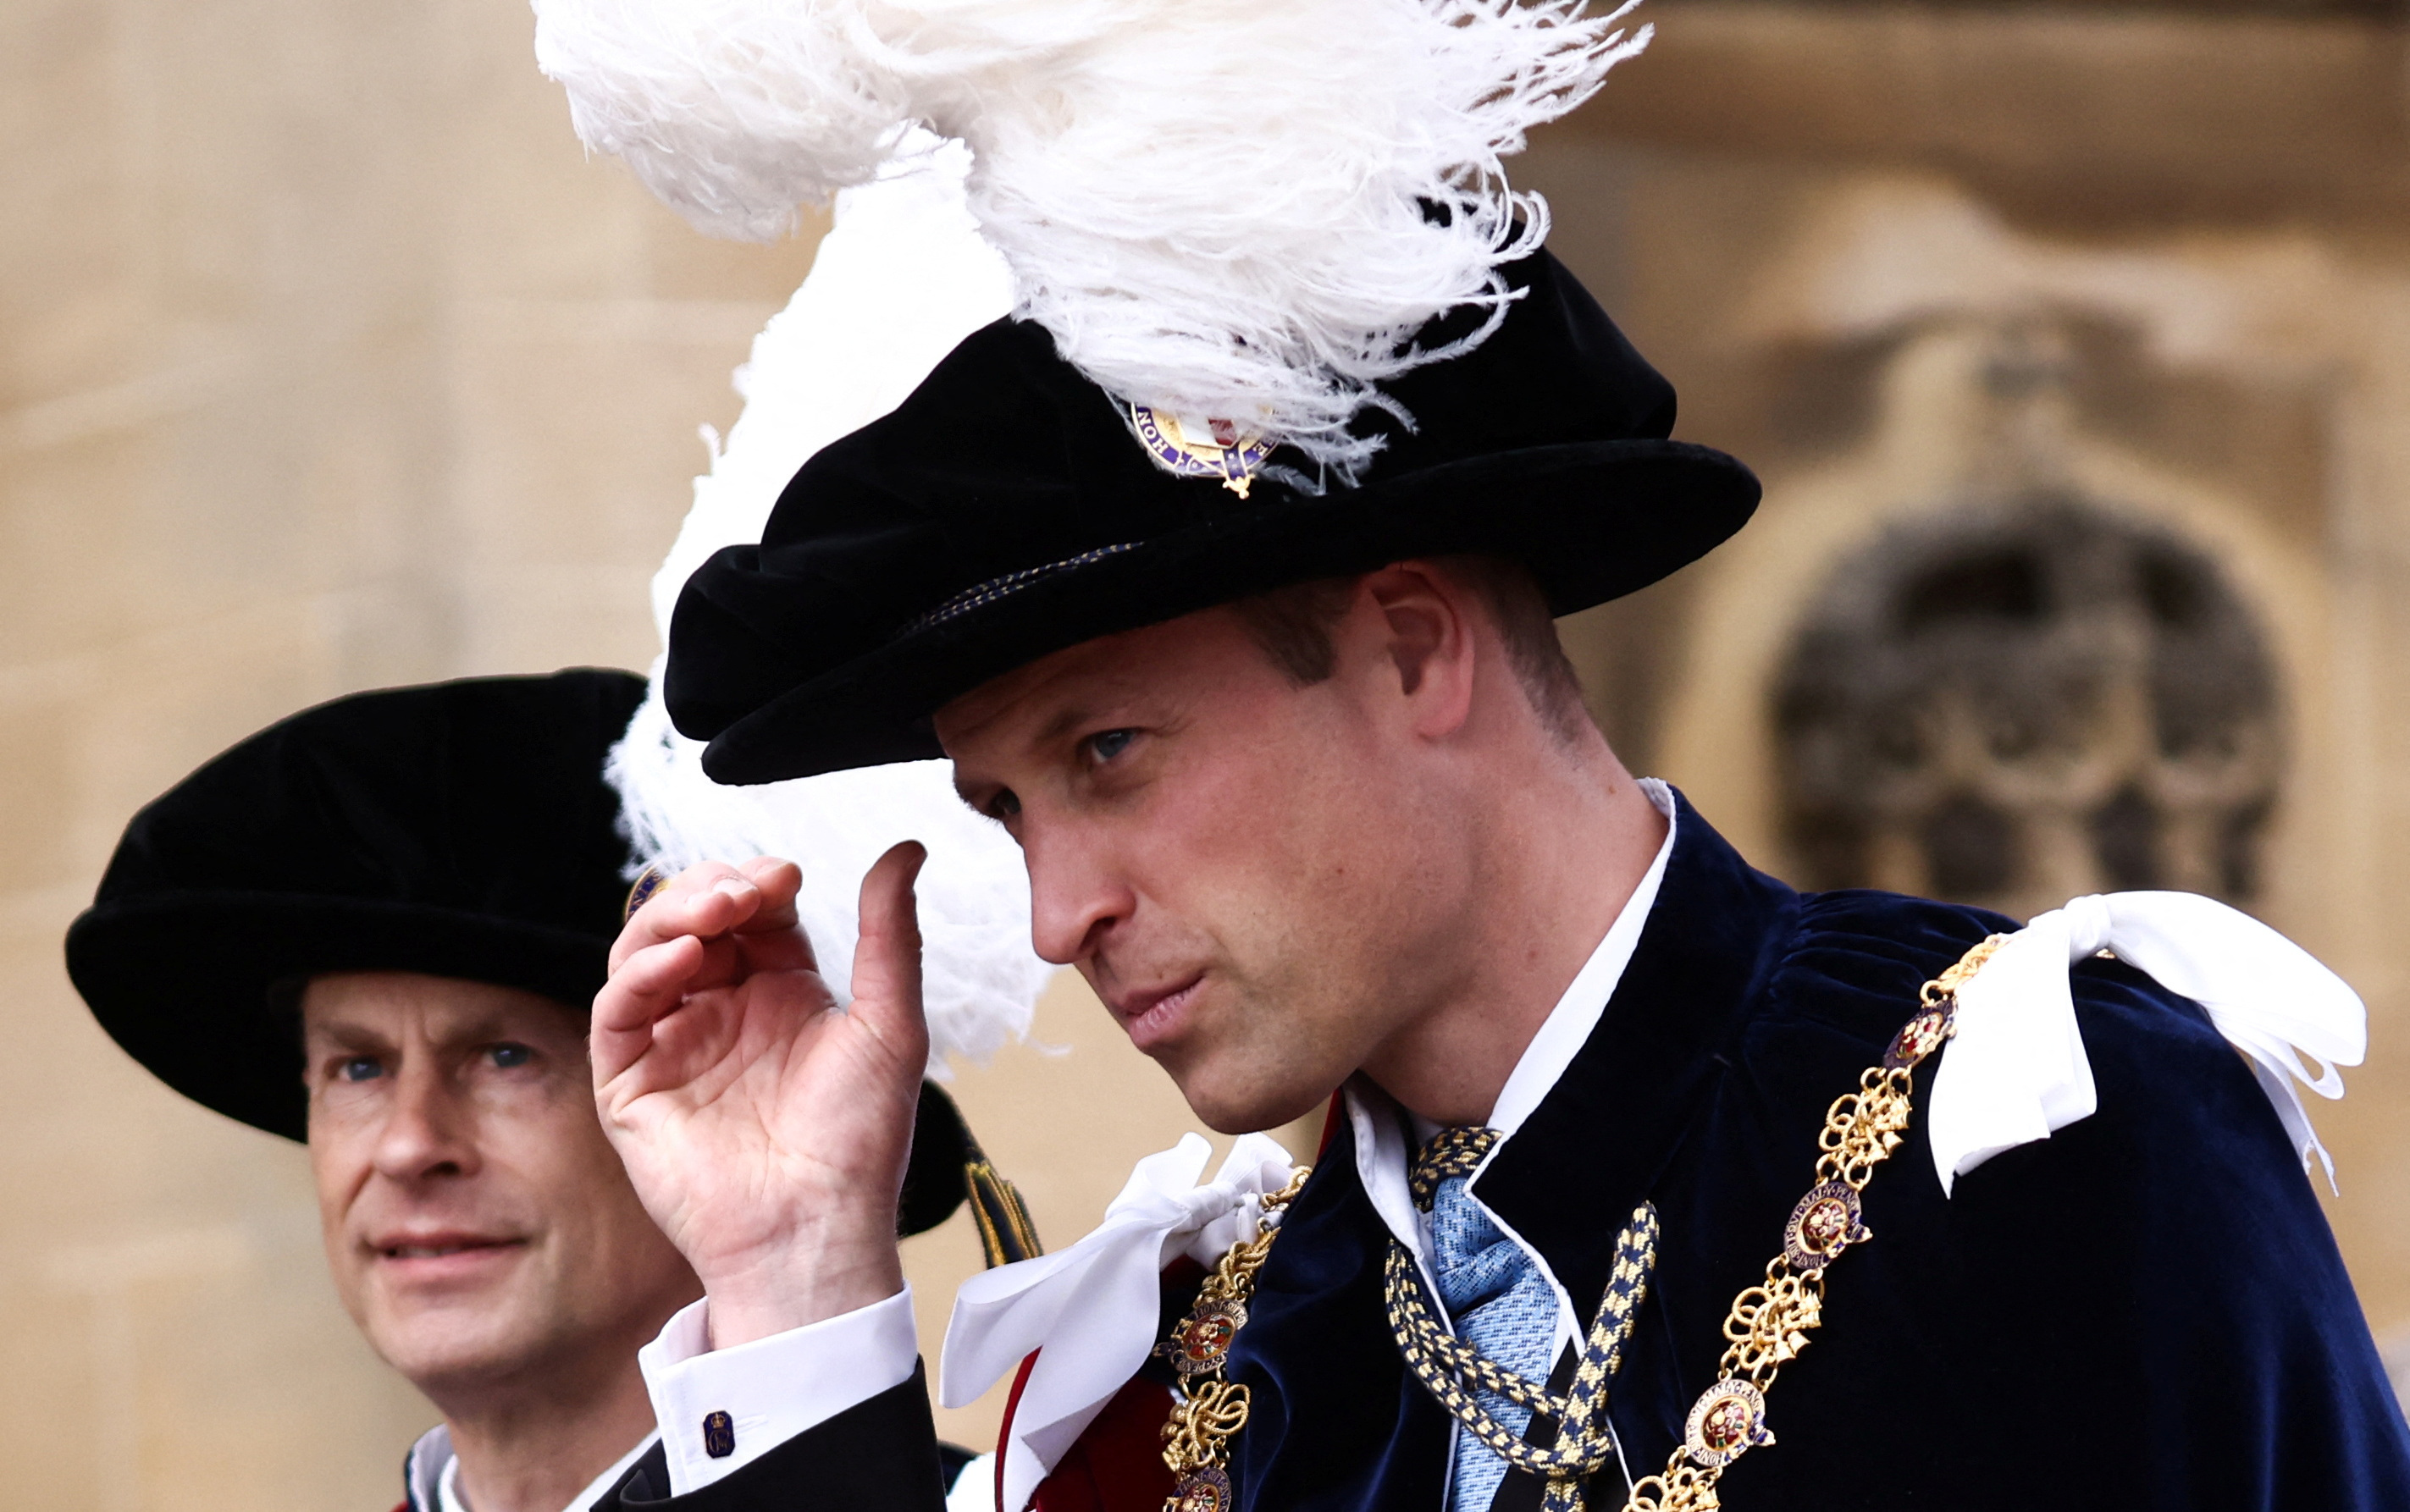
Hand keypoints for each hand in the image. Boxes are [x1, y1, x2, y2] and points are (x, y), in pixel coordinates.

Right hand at [592, 845, 929, 1346]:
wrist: (819, 1228)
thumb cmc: (861, 1141)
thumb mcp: (889, 1023)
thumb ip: (890, 934)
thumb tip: (906, 847)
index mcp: (781, 995)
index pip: (752, 912)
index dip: (759, 884)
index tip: (784, 877)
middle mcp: (722, 1012)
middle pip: (692, 921)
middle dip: (711, 889)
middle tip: (745, 890)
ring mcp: (673, 1045)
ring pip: (644, 953)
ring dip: (672, 917)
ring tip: (714, 911)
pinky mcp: (631, 1084)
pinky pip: (618, 1012)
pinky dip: (642, 973)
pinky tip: (682, 958)